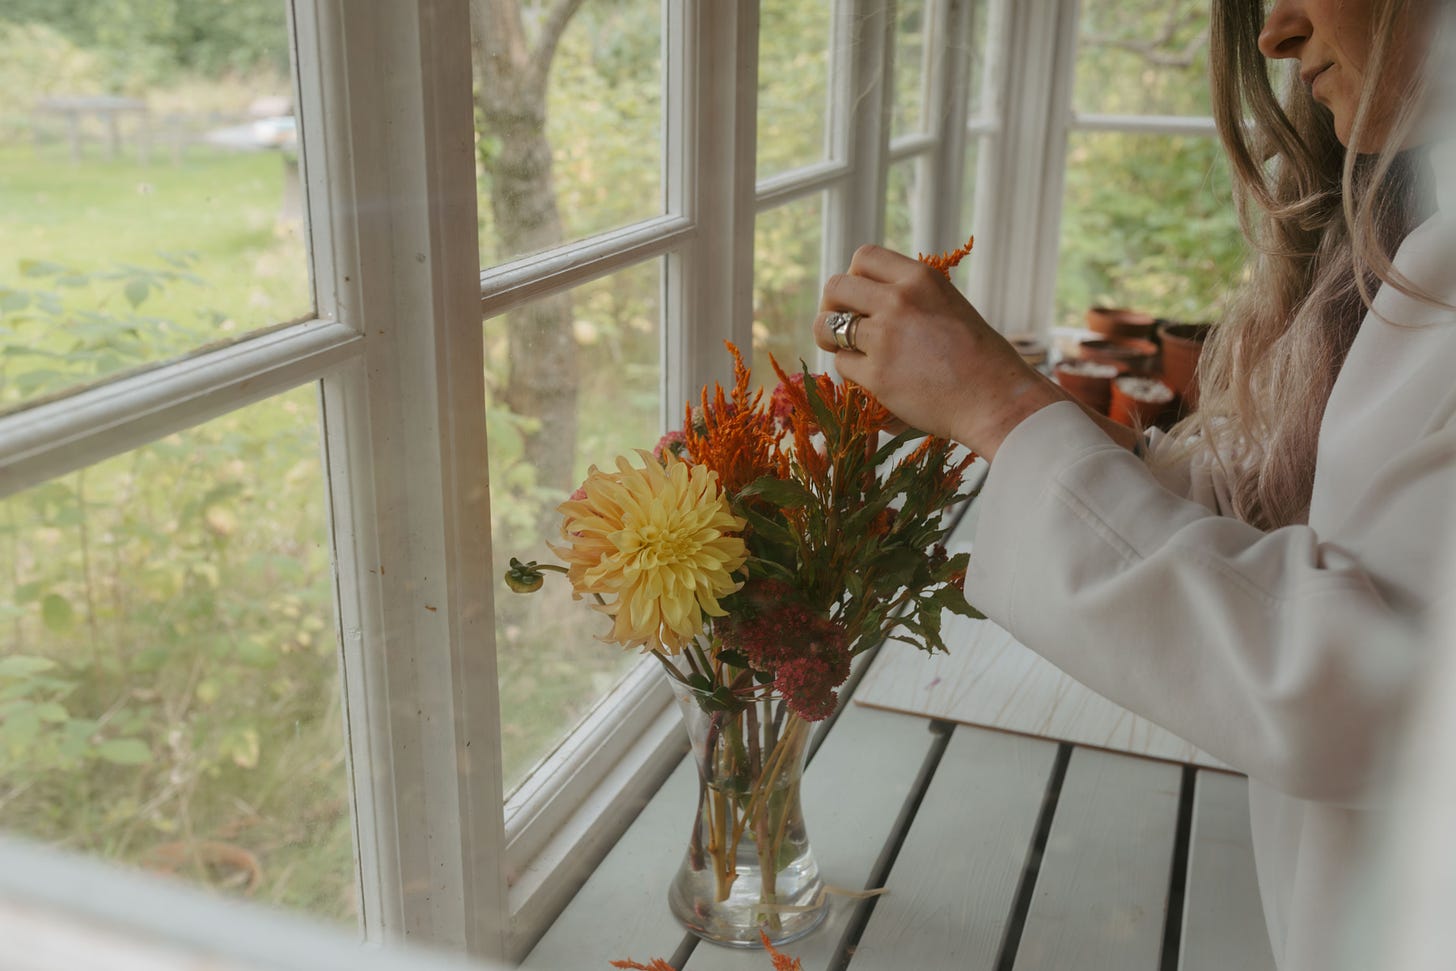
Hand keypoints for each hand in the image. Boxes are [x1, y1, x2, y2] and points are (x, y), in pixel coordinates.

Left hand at [813, 245, 1066, 460]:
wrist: (995, 398)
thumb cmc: (978, 357)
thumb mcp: (948, 304)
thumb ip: (911, 296)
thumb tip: (870, 297)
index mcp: (920, 278)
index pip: (863, 257)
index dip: (854, 277)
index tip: (858, 297)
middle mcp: (899, 301)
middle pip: (836, 287)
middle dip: (831, 305)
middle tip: (839, 324)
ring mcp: (886, 338)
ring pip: (827, 327)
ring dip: (829, 338)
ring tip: (844, 349)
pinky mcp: (878, 376)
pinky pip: (843, 365)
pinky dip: (852, 373)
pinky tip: (872, 379)